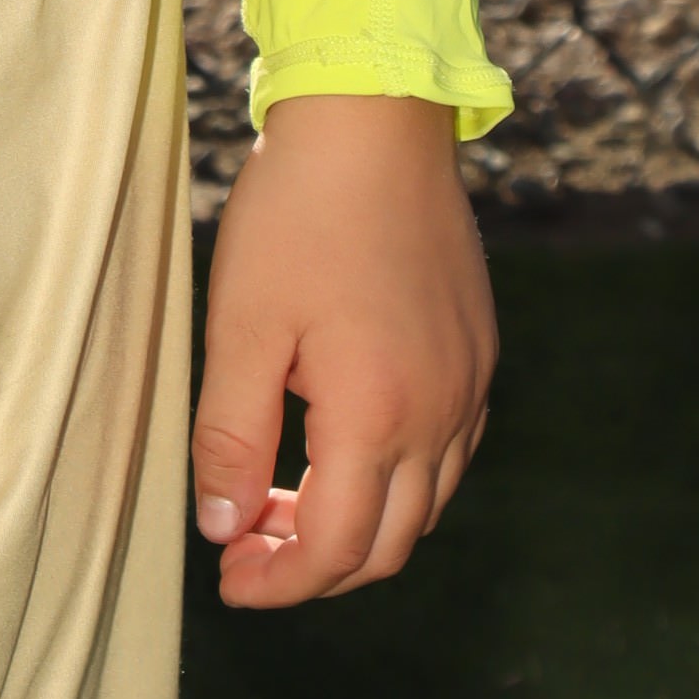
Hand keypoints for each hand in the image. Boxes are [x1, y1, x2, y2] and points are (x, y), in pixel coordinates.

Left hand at [192, 91, 495, 607]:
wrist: (377, 116)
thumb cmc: (299, 212)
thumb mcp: (242, 324)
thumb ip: (229, 436)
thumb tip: (220, 527)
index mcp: (378, 415)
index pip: (334, 547)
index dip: (277, 581)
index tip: (228, 581)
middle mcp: (441, 414)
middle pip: (388, 544)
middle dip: (316, 568)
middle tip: (247, 552)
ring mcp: (469, 383)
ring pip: (427, 506)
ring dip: (359, 527)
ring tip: (284, 504)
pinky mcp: (478, 351)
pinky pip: (451, 453)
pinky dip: (400, 480)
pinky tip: (344, 449)